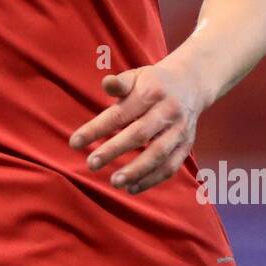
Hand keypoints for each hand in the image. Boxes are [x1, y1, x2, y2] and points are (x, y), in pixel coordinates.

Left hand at [69, 58, 204, 194]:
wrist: (190, 84)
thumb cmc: (152, 83)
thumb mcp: (136, 76)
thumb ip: (119, 84)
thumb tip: (106, 83)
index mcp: (151, 92)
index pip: (119, 114)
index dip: (96, 129)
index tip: (75, 142)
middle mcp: (167, 111)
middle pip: (139, 134)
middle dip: (114, 150)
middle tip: (91, 164)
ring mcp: (179, 130)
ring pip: (158, 154)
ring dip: (136, 170)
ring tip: (115, 182)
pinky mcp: (186, 146)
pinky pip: (171, 166)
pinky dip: (152, 180)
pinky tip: (132, 188)